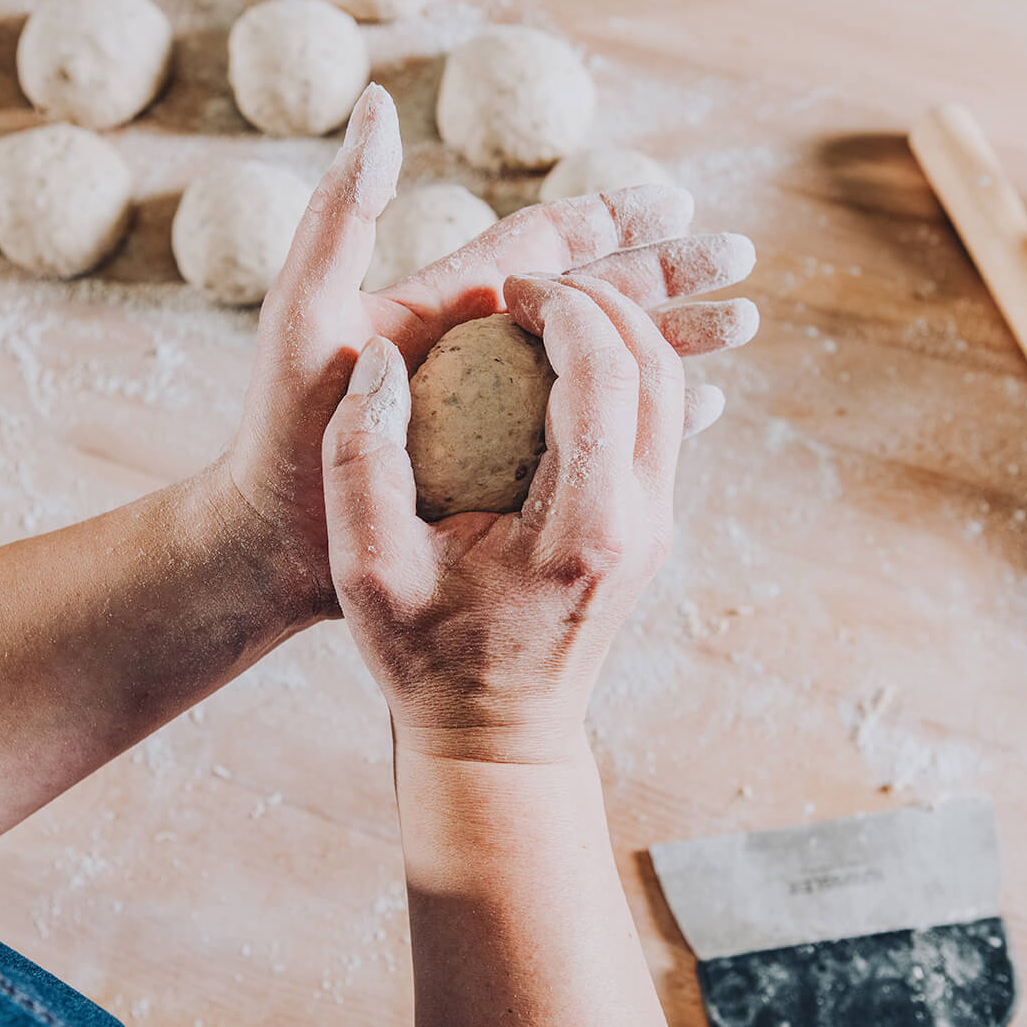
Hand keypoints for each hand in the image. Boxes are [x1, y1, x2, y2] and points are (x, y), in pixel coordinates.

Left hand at [221, 82, 754, 626]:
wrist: (276, 533)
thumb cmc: (283, 426)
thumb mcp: (304, 312)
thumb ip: (341, 214)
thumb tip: (379, 107)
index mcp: (450, 304)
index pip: (546, 245)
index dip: (614, 219)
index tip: (679, 201)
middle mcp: (482, 347)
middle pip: (594, 295)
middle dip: (667, 275)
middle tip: (741, 259)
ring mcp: (498, 409)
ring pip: (603, 362)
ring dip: (670, 342)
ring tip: (740, 329)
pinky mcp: (504, 467)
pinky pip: (587, 433)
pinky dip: (637, 419)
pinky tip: (688, 415)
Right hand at [321, 269, 757, 763]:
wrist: (498, 739)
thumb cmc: (428, 663)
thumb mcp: (365, 571)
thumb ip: (359, 460)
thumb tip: (379, 364)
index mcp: (583, 528)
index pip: (603, 376)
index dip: (562, 307)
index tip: (510, 287)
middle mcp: (639, 524)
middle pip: (653, 370)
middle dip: (600, 304)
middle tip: (530, 288)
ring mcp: (655, 528)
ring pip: (667, 393)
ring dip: (617, 335)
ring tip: (547, 314)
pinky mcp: (648, 531)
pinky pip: (654, 425)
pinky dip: (620, 375)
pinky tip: (560, 368)